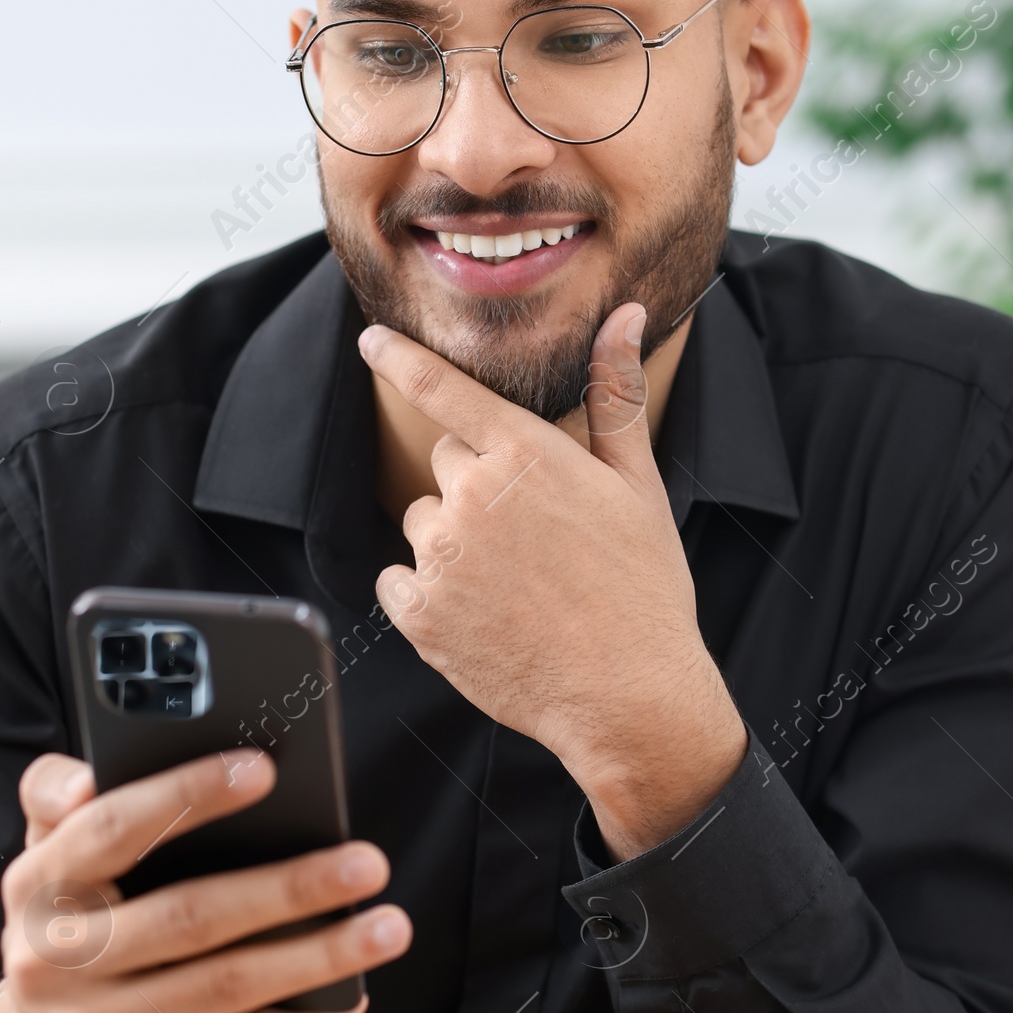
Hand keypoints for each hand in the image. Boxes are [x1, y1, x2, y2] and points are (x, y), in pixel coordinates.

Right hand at [0, 748, 410, 1012]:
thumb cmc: (61, 933)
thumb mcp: (41, 861)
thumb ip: (56, 796)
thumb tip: (90, 772)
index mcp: (36, 886)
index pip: (112, 830)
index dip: (187, 795)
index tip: (265, 770)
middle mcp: (56, 960)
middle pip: (189, 917)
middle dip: (288, 888)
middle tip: (366, 863)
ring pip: (225, 986)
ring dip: (317, 957)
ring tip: (387, 928)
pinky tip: (349, 996)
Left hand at [359, 305, 746, 857]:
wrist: (629, 695)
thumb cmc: (643, 589)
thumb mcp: (638, 485)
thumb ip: (615, 395)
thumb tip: (625, 317)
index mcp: (525, 455)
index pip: (444, 390)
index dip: (401, 359)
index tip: (370, 341)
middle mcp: (473, 497)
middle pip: (447, 465)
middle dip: (480, 489)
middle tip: (536, 540)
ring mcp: (441, 558)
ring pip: (424, 524)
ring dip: (455, 544)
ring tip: (516, 585)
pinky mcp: (420, 615)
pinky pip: (399, 580)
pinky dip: (429, 594)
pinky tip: (483, 614)